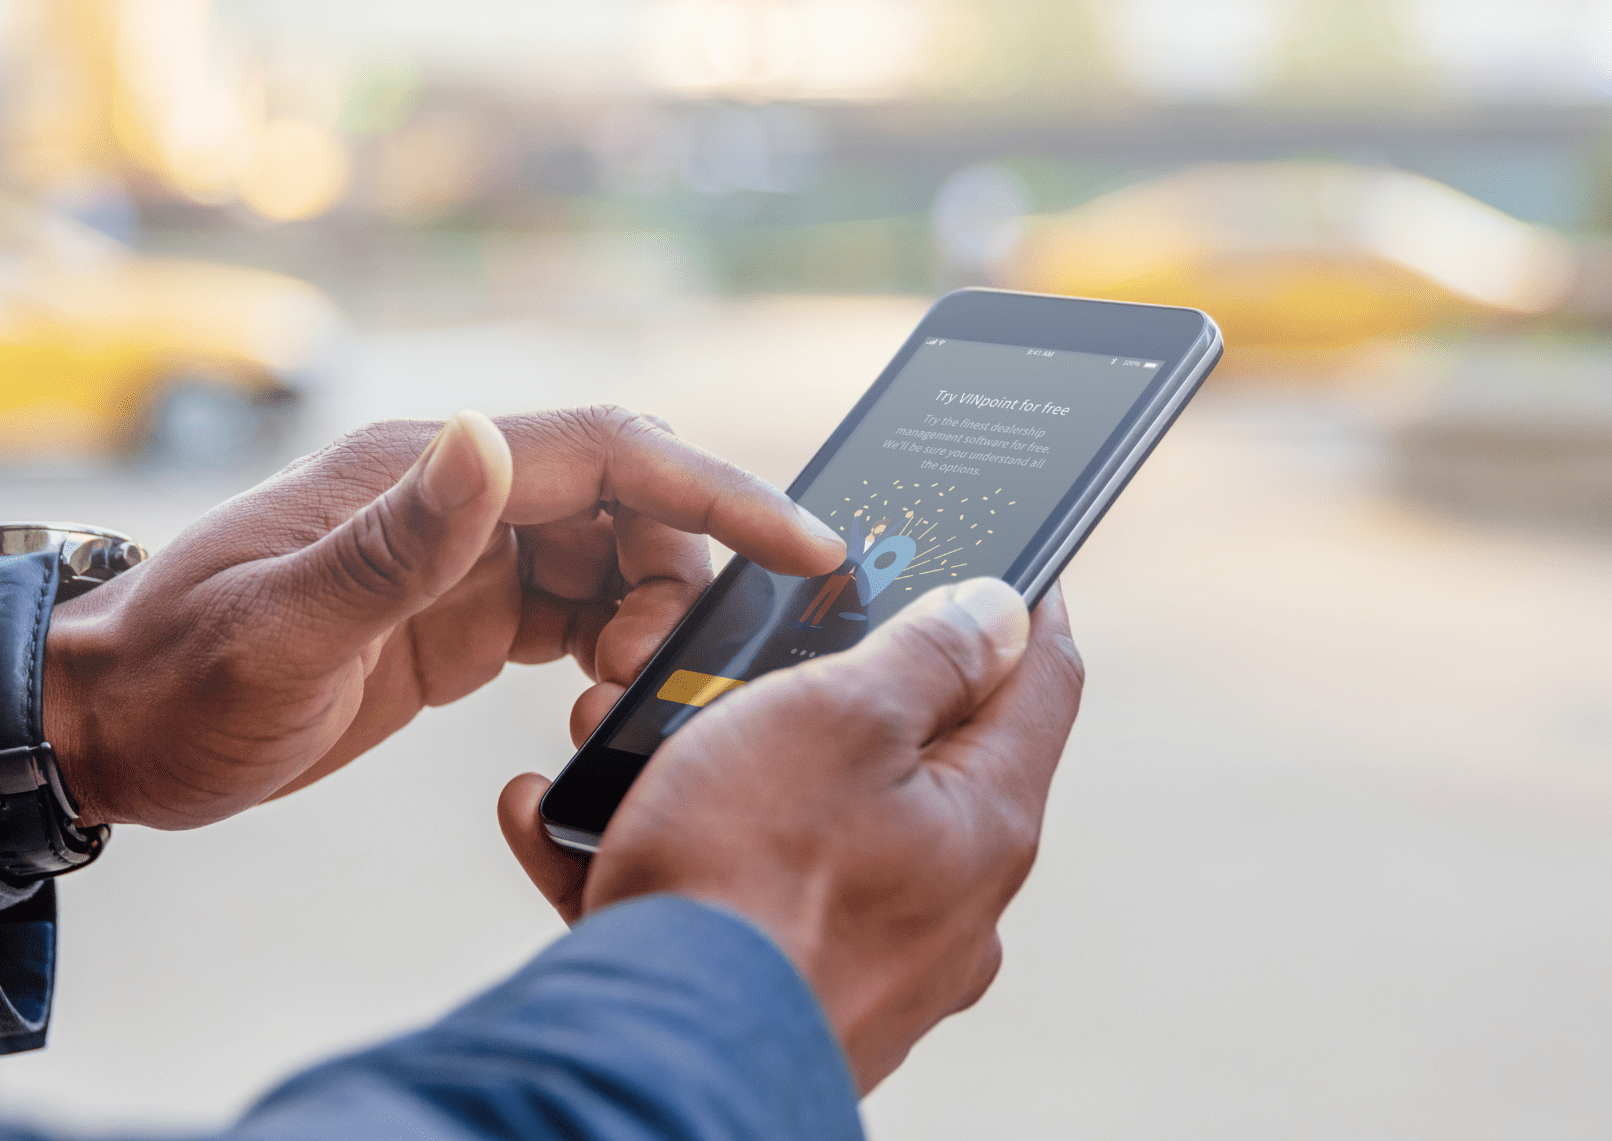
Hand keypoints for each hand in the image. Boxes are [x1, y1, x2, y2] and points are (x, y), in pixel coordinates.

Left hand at [40, 407, 845, 829]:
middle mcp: (453, 497)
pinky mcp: (453, 617)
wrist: (107, 731)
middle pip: (629, 503)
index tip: (804, 549)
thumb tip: (493, 437)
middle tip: (661, 677)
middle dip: (682, 577)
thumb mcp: (284, 628)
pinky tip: (598, 709)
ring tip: (616, 706)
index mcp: (425, 470)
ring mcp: (455, 556)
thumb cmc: (178, 682)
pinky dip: (609, 651)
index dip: (721, 491)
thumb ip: (396, 540)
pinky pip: (570, 610)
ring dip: (645, 623)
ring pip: (609, 558)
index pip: (612, 454)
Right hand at [496, 579, 1082, 1092]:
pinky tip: (568, 822)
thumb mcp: (837, 716)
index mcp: (984, 822)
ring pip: (794, 823)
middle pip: (908, 751)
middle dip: (820, 683)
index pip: (1043, 680)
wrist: (652, 1058)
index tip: (1003, 552)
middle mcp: (945, 902)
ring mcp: (866, 960)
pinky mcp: (777, 998)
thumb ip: (924, 654)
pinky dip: (651, 849)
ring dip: (713, 765)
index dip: (1026, 598)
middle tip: (754, 642)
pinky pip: (723, 897)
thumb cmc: (745, 879)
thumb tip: (1000, 611)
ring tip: (619, 734)